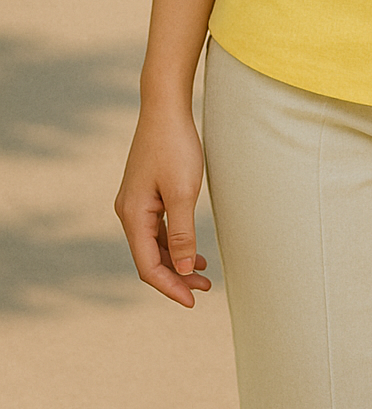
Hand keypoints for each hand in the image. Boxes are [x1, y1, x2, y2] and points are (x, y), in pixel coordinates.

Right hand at [115, 105, 211, 306]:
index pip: (148, 265)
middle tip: (205, 289)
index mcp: (133, 215)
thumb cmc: (175, 147)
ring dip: (176, 260)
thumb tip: (180, 269)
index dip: (170, 287)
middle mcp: (128, 212)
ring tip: (203, 273)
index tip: (193, 300)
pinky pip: (157, 227)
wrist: (165, 108)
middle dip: (176, 276)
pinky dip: (173, 242)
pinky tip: (192, 248)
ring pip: (154, 243)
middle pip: (149, 257)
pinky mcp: (145, 192)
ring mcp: (135, 202)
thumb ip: (181, 233)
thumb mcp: (182, 192)